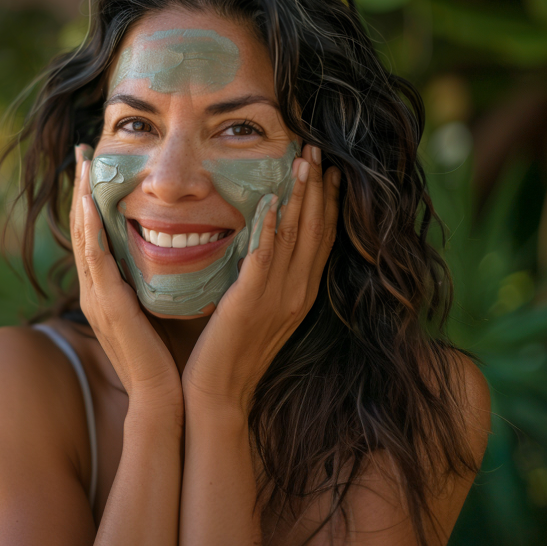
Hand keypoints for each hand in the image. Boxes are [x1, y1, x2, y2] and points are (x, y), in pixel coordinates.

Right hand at [71, 145, 183, 412]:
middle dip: (80, 187)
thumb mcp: (165, 306)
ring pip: (83, 235)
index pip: (97, 234)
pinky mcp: (107, 304)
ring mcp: (97, 297)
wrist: (166, 398)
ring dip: (79, 196)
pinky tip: (87, 202)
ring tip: (81, 163)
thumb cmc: (172, 356)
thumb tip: (189, 247)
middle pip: (82, 227)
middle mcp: (96, 289)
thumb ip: (166, 279)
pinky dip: (89, 227)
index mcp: (109, 290)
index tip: (96, 166)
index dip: (93, 199)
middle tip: (81, 150)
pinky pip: (94, 257)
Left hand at [183, 144, 340, 413]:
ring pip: (295, 237)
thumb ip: (260, 278)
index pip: (322, 239)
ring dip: (300, 196)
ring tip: (302, 160)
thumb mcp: (255, 309)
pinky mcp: (250, 303)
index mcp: (299, 294)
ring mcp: (277, 299)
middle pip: (316, 230)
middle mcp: (296, 293)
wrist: (218, 397)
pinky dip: (270, 229)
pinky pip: (264, 259)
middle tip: (317, 148)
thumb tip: (258, 242)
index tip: (329, 168)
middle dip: (319, 187)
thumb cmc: (229, 353)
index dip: (327, 202)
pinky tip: (270, 202)